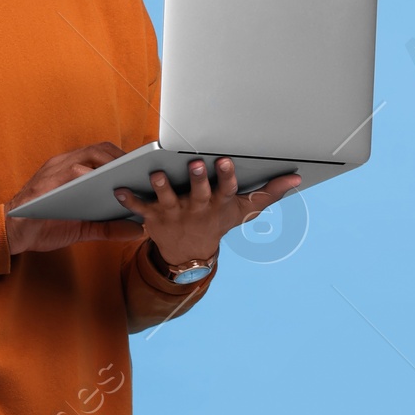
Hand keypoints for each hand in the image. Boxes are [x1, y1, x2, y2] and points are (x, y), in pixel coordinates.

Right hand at [4, 142, 146, 253]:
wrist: (11, 233)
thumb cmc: (43, 226)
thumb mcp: (83, 229)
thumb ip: (109, 228)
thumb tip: (138, 230)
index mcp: (73, 170)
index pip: (103, 154)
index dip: (125, 158)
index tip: (144, 169)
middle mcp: (65, 163)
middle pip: (101, 149)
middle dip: (125, 158)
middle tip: (143, 173)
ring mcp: (56, 169)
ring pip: (90, 155)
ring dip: (114, 163)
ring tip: (132, 177)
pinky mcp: (48, 181)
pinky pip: (74, 171)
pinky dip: (94, 175)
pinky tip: (109, 187)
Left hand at [113, 159, 301, 270]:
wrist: (189, 253)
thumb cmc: (218, 221)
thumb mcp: (244, 209)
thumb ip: (270, 191)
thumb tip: (297, 178)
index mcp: (218, 204)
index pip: (226, 189)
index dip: (227, 176)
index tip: (227, 160)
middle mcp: (197, 208)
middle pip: (199, 192)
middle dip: (198, 178)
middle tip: (197, 162)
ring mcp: (174, 213)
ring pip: (167, 198)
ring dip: (162, 186)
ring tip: (156, 173)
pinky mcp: (153, 217)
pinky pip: (138, 208)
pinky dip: (128, 199)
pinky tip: (117, 188)